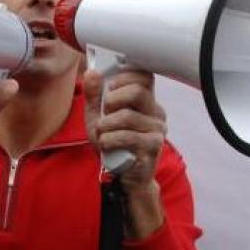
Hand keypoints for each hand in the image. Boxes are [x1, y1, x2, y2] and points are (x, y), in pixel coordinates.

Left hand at [84, 69, 167, 238]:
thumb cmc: (113, 144)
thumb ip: (94, 95)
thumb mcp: (97, 117)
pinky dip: (109, 140)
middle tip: (104, 113)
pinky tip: (107, 146)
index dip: (125, 76)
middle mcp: (156, 112)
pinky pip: (128, 137)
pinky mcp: (153, 147)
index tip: (110, 87)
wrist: (122, 177)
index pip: (145, 76)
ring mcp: (157, 130)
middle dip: (112, 100)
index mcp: (146, 101)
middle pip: (138, 92)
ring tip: (102, 134)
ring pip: (128, 116)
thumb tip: (91, 72)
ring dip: (105, 126)